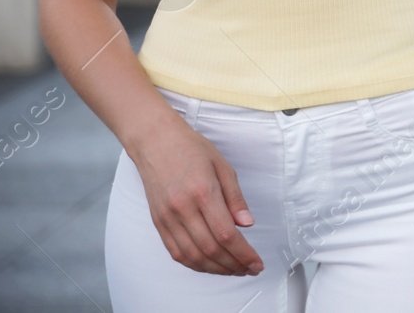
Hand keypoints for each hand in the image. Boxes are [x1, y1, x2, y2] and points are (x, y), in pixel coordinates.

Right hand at [133, 119, 262, 275]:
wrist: (155, 142)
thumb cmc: (192, 149)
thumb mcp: (223, 166)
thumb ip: (235, 197)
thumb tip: (247, 224)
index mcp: (203, 192)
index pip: (226, 234)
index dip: (244, 254)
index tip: (257, 263)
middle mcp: (183, 209)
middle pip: (211, 249)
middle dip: (234, 265)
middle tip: (250, 269)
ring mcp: (167, 218)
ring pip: (192, 256)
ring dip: (215, 269)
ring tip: (234, 270)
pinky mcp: (158, 222)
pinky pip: (176, 252)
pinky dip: (194, 264)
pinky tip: (210, 265)